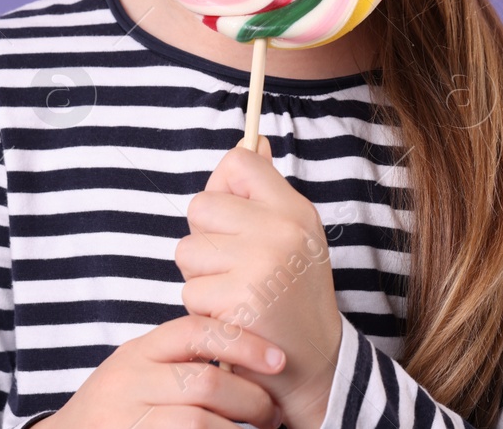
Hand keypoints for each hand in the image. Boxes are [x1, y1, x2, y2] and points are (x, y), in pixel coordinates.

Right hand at [43, 313, 286, 428]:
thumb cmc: (117, 409)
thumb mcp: (138, 373)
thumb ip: (179, 361)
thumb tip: (252, 356)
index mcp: (136, 353)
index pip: (193, 331)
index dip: (242, 343)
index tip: (277, 360)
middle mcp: (127, 383)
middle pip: (204, 382)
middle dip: (251, 399)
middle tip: (272, 413)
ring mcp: (126, 420)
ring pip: (198, 423)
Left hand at [176, 135, 341, 427]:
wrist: (314, 363)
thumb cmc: (295, 293)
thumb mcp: (294, 234)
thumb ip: (266, 191)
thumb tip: (253, 139)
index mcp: (295, 209)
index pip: (240, 162)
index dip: (226, 187)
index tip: (237, 215)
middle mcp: (282, 230)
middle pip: (201, 205)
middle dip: (206, 238)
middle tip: (234, 265)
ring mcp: (260, 265)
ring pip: (188, 249)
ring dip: (201, 276)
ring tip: (235, 293)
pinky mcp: (238, 301)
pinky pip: (190, 289)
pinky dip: (203, 308)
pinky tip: (233, 316)